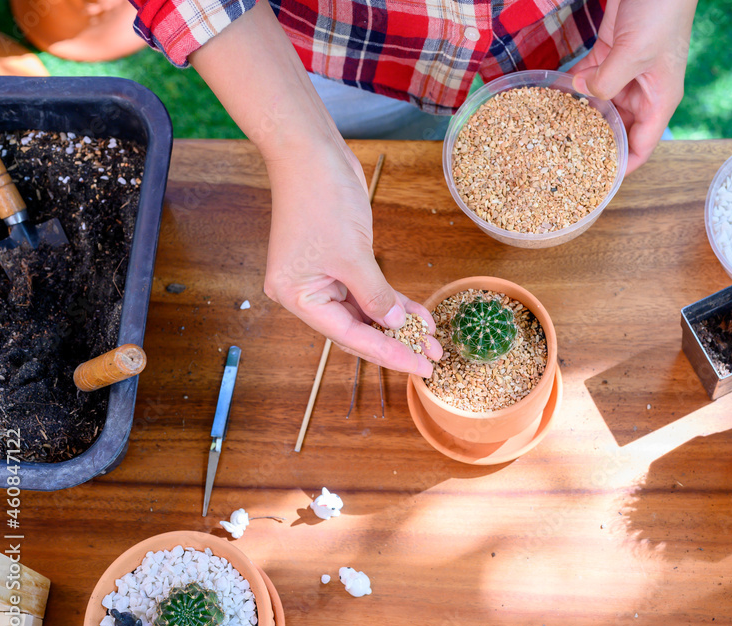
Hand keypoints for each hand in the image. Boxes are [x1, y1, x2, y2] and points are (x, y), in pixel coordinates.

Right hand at [262, 139, 442, 376]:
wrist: (311, 152)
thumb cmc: (321, 198)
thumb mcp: (352, 254)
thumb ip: (376, 295)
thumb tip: (397, 325)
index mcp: (297, 296)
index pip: (349, 336)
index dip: (388, 354)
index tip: (420, 366)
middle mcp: (307, 292)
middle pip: (357, 330)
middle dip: (397, 344)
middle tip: (432, 359)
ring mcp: (324, 277)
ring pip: (367, 313)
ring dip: (400, 325)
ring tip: (434, 341)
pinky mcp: (341, 262)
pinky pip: (370, 292)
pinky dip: (394, 302)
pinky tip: (420, 316)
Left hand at [570, 0, 696, 172]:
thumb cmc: (662, 12)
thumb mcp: (635, 53)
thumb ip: (608, 81)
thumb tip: (582, 93)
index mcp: (660, 99)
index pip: (643, 145)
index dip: (624, 165)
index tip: (600, 182)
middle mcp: (644, 91)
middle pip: (619, 129)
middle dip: (596, 142)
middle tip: (565, 159)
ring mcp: (626, 72)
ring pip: (601, 104)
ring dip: (581, 114)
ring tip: (554, 132)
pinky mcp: (610, 53)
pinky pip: (589, 78)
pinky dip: (573, 85)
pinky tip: (554, 96)